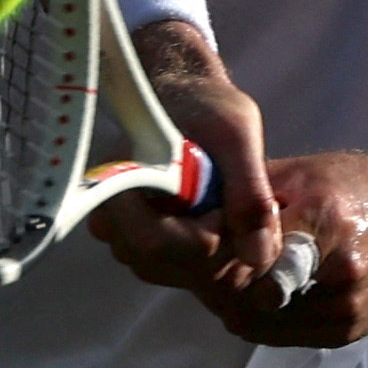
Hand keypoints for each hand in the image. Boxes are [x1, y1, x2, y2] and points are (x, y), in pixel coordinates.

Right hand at [86, 21, 280, 290]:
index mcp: (122, 176)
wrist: (186, 97)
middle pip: (160, 262)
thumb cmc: (206, 105)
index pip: (154, 241)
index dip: (203, 237)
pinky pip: (171, 268)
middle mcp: (110, 211)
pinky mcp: (138, 239)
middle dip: (212, 248)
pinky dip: (204, 256)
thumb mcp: (238, 135)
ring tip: (228, 209)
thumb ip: (250, 195)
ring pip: (167, 270)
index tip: (228, 205)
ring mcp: (122, 230)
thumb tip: (257, 258)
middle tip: (238, 210)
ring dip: (211, 254)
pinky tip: (221, 223)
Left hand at [213, 153, 367, 347]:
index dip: (214, 254)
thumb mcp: (306, 171)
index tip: (198, 247)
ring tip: (225, 281)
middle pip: (248, 293)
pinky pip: (281, 335)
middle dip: (218, 284)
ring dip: (234, 305)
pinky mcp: (346, 332)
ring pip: (259, 322)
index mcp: (324, 215)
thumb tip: (196, 204)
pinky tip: (255, 296)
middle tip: (202, 269)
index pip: (246, 251)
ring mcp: (344, 307)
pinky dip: (260, 318)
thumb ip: (252, 190)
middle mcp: (338, 268)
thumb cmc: (361, 189)